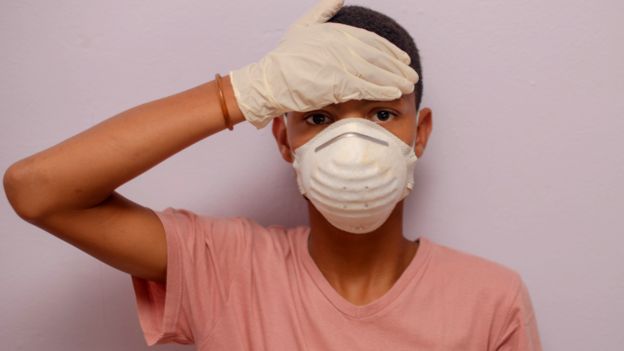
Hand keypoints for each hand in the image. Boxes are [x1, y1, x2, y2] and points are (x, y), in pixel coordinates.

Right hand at [229, 0, 418, 128]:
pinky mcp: (336, 83)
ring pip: (374, 71)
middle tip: (411, 75)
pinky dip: (382, 89)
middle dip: (397, 66)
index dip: (389, 51)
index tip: (403, 59)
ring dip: (395, 79)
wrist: (269, 82)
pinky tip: (395, 93)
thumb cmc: (284, 59)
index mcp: (335, 31)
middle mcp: (340, 45)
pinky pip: (365, 86)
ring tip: (408, 86)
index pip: (370, 41)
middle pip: (377, 56)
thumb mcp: (303, 27)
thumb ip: (323, 10)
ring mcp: (338, 64)